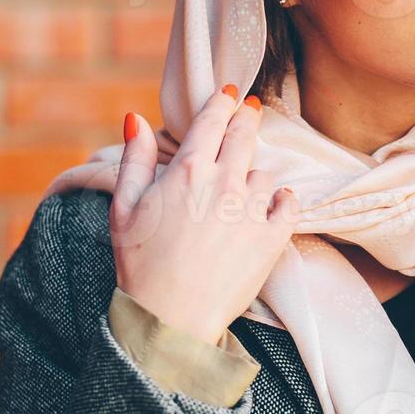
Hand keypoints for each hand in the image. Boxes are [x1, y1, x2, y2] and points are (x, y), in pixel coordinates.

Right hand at [112, 85, 299, 344]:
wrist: (169, 318)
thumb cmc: (139, 265)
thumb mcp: (124, 207)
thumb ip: (135, 159)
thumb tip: (135, 117)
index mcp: (188, 170)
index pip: (212, 120)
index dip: (222, 103)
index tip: (229, 95)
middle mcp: (224, 182)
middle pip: (245, 135)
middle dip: (247, 118)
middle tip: (251, 110)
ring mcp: (251, 210)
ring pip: (264, 172)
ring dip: (256, 172)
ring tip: (247, 181)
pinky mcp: (271, 238)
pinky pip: (290, 204)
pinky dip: (285, 200)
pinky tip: (277, 202)